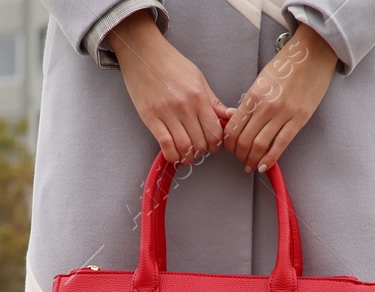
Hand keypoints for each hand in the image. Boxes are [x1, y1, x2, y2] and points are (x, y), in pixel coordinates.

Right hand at [107, 11, 232, 162]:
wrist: (144, 52)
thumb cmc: (172, 64)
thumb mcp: (198, 78)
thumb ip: (213, 101)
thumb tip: (230, 116)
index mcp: (199, 97)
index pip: (215, 132)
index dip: (216, 143)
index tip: (212, 144)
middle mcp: (185, 107)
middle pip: (201, 143)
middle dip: (202, 151)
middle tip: (199, 149)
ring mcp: (166, 113)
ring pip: (184, 147)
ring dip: (188, 157)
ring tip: (187, 154)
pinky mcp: (150, 118)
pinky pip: (165, 144)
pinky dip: (172, 156)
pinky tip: (174, 155)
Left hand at [223, 23, 337, 172]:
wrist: (313, 53)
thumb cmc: (287, 65)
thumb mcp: (262, 80)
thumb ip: (251, 102)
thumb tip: (240, 123)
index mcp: (254, 94)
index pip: (234, 126)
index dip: (229, 143)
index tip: (230, 148)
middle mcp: (266, 105)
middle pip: (245, 140)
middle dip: (239, 154)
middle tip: (239, 159)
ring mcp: (284, 113)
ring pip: (260, 145)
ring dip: (252, 160)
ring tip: (250, 165)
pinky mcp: (300, 119)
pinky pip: (281, 144)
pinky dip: (270, 159)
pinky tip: (264, 166)